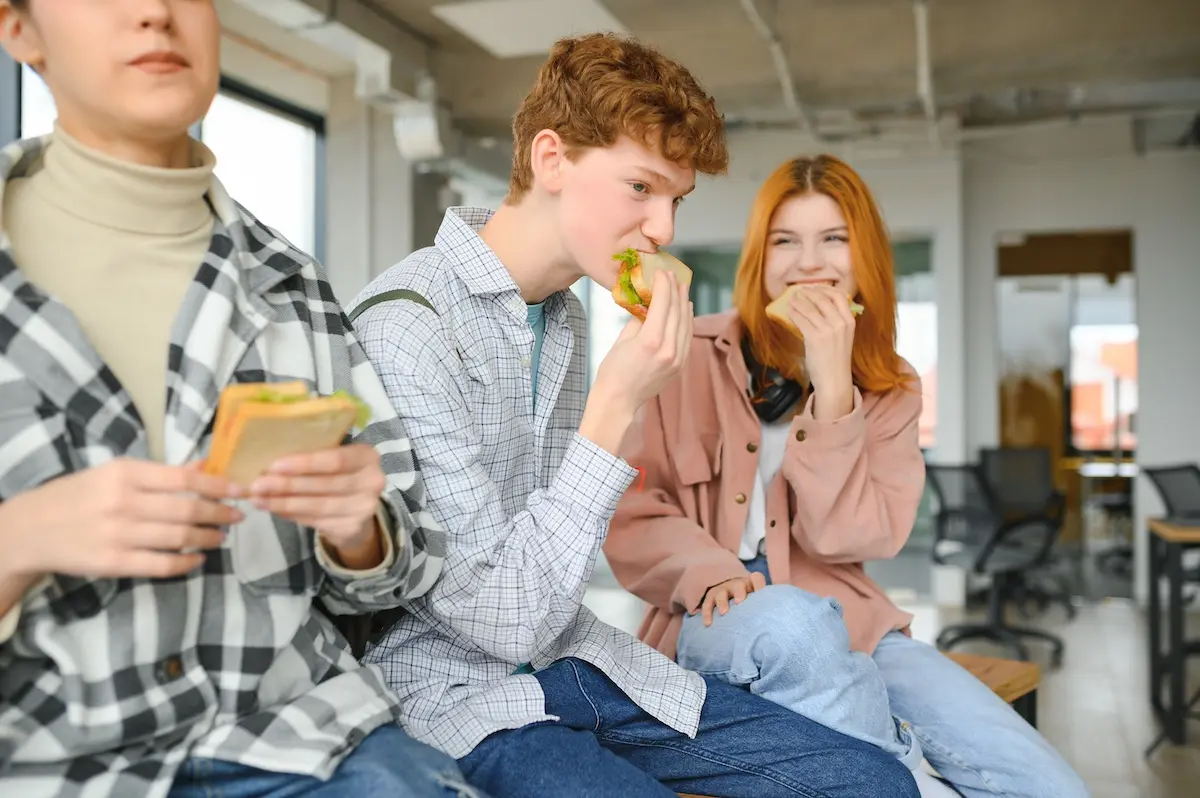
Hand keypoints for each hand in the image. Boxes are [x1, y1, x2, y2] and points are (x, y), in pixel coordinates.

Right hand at [0, 459, 240, 579]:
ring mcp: (119, 535)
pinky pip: (163, 565)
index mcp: (126, 473)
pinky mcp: (114, 563)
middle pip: (188, 509)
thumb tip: (207, 466)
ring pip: (180, 537)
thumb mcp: (116, 473)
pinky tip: (199, 557)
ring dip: (209, 537)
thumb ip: (163, 473)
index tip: (241, 490)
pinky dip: (187, 562)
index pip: (184, 479)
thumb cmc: (80, 495)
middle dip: (220, 513)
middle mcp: (124, 502)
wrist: (31, 529)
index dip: (218, 486)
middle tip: (238, 516)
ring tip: (222, 535)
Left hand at [248, 444, 386, 557]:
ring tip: (258, 499)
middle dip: (288, 485)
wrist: (357, 507)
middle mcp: (373, 482)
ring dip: (284, 503)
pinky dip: (291, 515)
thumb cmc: (338, 475)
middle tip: (257, 485)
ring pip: (318, 506)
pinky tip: (274, 509)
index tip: (274, 465)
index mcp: (367, 457)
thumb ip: (310, 457)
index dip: (305, 463)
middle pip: (325, 484)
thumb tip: (268, 463)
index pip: (336, 459)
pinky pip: (316, 521)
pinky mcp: (352, 528)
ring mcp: (365, 508)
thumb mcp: (332, 459)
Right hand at [581, 270, 692, 452]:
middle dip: (676, 290)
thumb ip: (639, 320)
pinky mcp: (680, 365)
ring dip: (684, 303)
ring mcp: (677, 359)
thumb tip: (648, 303)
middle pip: (677, 311)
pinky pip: (686, 337)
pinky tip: (685, 310)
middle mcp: (668, 349)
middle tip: (673, 275)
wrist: (618, 401)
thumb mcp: (622, 340)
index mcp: (651, 340)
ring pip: (685, 323)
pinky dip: (686, 321)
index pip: (663, 304)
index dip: (664, 285)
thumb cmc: (613, 371)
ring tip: (682, 288)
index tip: (662, 272)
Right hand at [695, 572, 766, 626]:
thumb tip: (776, 621)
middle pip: (738, 585)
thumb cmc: (750, 605)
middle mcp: (736, 585)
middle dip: (739, 592)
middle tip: (740, 602)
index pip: (757, 578)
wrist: (732, 600)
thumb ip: (765, 606)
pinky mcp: (711, 597)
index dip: (758, 583)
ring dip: (722, 602)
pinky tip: (708, 624)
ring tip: (724, 613)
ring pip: (721, 593)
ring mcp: (722, 590)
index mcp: (751, 584)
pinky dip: (707, 613)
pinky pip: (707, 604)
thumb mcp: (758, 602)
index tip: (759, 592)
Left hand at [785, 285, 855, 391]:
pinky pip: (801, 320)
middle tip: (800, 291)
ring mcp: (827, 330)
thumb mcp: (843, 337)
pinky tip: (789, 311)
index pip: (840, 296)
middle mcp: (840, 323)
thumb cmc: (836, 359)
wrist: (834, 379)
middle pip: (823, 299)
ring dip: (798, 301)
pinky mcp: (814, 338)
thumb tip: (818, 306)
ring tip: (791, 299)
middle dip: (809, 292)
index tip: (815, 287)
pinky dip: (794, 313)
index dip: (825, 289)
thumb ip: (836, 322)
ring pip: (809, 308)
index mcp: (850, 321)